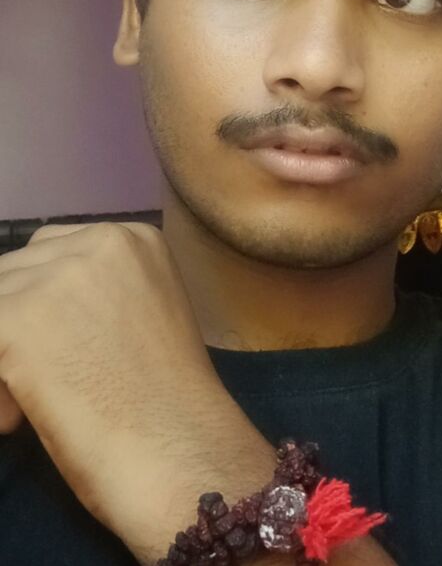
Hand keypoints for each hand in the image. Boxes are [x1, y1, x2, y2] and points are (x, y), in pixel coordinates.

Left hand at [0, 222, 229, 551]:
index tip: (63, 349)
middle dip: (19, 322)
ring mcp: (58, 273)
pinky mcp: (18, 313)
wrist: (179, 448)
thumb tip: (42, 314)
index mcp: (136, 237)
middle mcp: (99, 240)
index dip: (46, 304)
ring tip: (29, 403)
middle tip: (46, 380)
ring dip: (5, 348)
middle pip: (16, 271)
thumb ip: (101, 295)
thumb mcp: (148, 315)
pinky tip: (19, 414)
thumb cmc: (170, 401)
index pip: (54, 251)